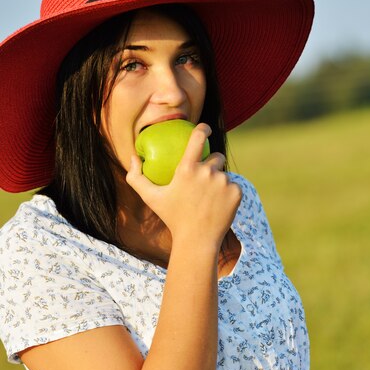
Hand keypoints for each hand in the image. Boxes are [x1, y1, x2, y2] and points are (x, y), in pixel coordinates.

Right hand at [126, 123, 240, 248]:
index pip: (199, 137)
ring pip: (224, 174)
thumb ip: (136, 177)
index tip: (205, 129)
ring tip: (210, 199)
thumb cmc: (172, 218)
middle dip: (212, 165)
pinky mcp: (236, 193)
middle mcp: (207, 172)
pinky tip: (219, 206)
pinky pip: (234, 187)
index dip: (203, 128)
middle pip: (216, 157)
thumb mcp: (150, 198)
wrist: (197, 241)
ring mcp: (224, 182)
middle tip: (204, 182)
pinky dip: (228, 194)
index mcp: (187, 169)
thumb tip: (133, 158)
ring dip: (219, 181)